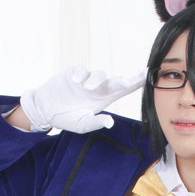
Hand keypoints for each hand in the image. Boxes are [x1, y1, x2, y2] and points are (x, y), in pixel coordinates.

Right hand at [20, 65, 146, 133]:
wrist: (45, 109)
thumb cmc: (67, 118)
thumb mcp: (82, 124)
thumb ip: (96, 122)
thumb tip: (110, 122)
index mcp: (104, 99)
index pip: (124, 89)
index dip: (136, 82)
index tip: (148, 76)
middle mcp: (98, 88)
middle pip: (115, 81)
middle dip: (122, 81)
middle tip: (126, 82)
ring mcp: (86, 80)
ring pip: (98, 74)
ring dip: (96, 79)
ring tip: (88, 88)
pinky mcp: (74, 73)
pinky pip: (81, 70)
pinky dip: (80, 75)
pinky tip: (75, 81)